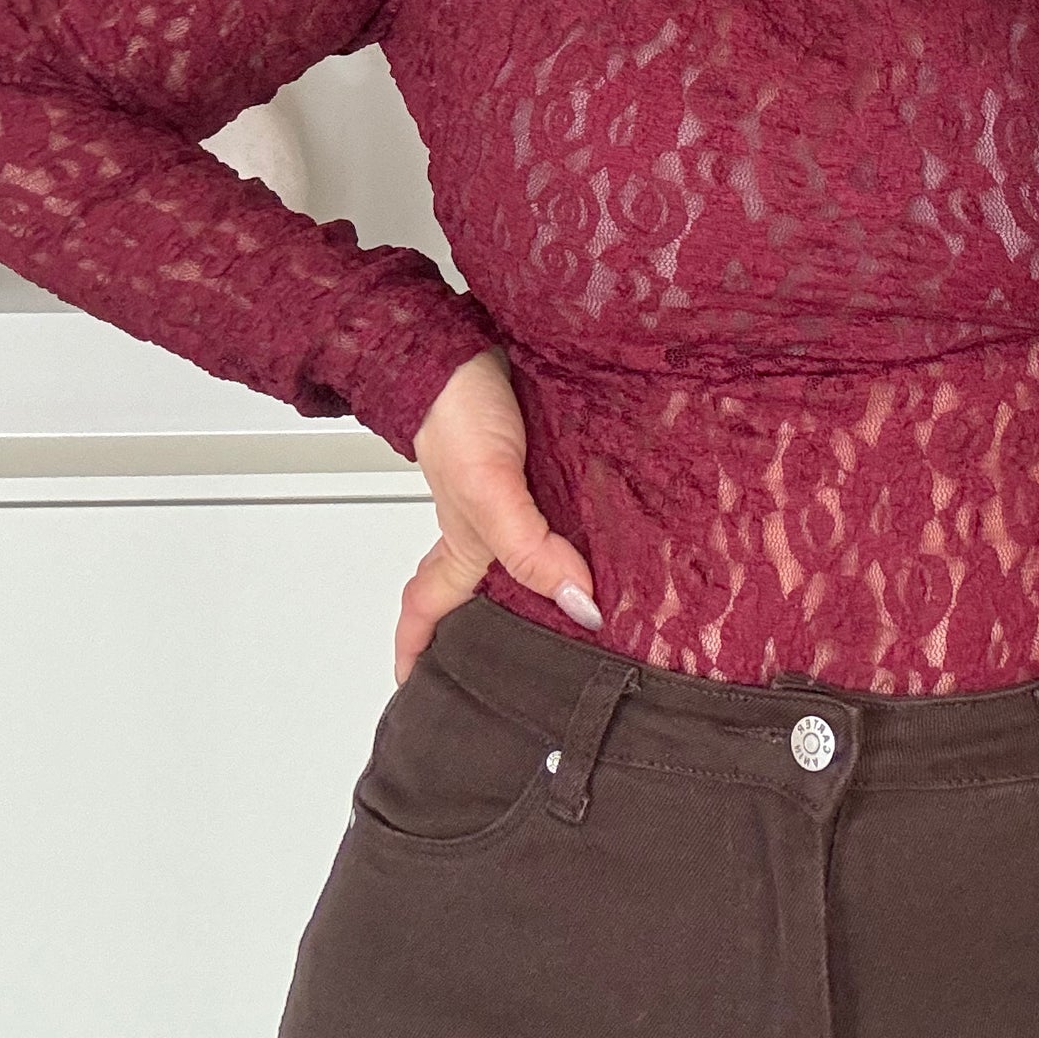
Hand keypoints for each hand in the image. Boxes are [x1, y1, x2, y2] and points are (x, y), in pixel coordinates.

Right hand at [396, 345, 602, 684]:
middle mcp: (490, 523)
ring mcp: (518, 489)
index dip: (421, 653)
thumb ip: (530, 550)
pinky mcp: (547, 458)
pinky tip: (619, 530)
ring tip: (598, 604)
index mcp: (462, 544)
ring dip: (558, 573)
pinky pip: (565, 504)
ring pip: (535, 547)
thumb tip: (578, 604)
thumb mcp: (489, 493)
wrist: (467, 343)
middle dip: (503, 627)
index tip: (418, 694)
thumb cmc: (454, 414)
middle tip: (536, 664)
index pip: (431, 611)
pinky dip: (587, 521)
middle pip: (490, 587)